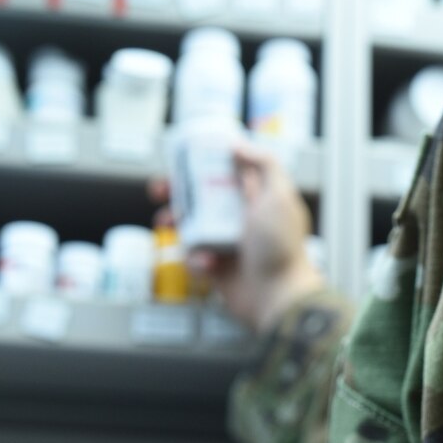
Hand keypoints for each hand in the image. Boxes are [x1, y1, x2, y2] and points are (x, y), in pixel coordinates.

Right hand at [152, 141, 327, 332]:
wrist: (278, 297)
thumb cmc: (281, 248)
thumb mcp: (279, 196)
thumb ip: (265, 164)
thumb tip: (238, 145)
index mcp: (256, 198)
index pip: (226, 173)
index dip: (203, 164)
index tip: (182, 160)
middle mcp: (240, 218)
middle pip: (201, 197)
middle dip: (178, 193)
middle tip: (161, 191)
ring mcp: (227, 244)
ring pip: (191, 227)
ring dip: (176, 224)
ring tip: (168, 225)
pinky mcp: (217, 268)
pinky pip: (193, 257)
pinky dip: (194, 258)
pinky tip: (207, 264)